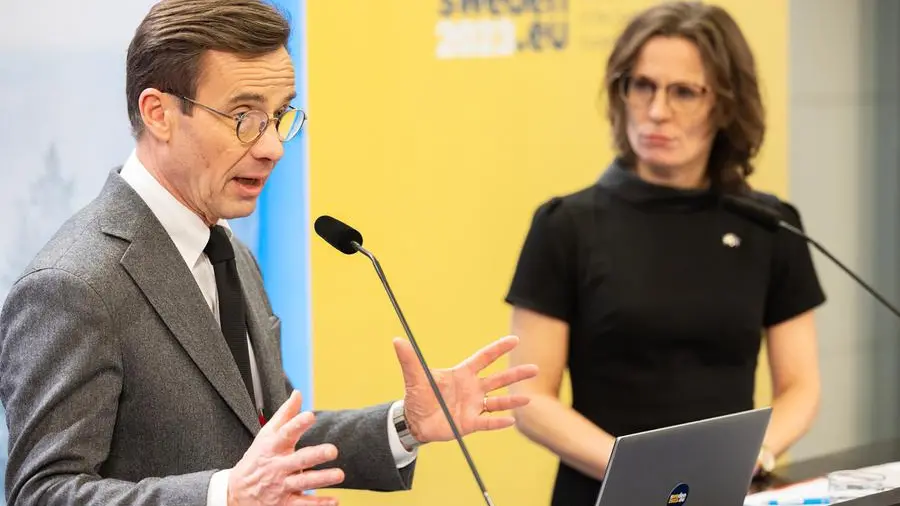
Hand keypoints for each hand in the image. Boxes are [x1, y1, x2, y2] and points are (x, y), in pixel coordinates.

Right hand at [228, 391, 344, 505]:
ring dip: (322, 479)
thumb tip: (298, 394)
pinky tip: (334, 501)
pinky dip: (318, 504)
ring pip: (303, 483)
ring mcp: (281, 486)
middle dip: (316, 455)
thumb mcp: (266, 435)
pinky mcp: (284, 503)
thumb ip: (285, 415)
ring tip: (339, 474)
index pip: (285, 433)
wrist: (236, 491)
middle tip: (333, 450)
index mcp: (274, 447)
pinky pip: (303, 505)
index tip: (310, 416)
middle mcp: (278, 466)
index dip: (297, 424)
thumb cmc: (257, 458)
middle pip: (298, 460)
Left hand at [394, 334, 538, 443]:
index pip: (484, 358)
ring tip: (528, 399)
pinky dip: (499, 422)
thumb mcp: (414, 377)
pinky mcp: (470, 423)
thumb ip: (409, 359)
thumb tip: (397, 340)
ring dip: (512, 400)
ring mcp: (473, 406)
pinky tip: (512, 420)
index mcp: (462, 374)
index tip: (515, 340)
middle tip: (535, 369)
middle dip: (516, 374)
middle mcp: (472, 389)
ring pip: (497, 401)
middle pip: (498, 380)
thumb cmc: (417, 396)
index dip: (498, 349)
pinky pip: (488, 423)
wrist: (415, 421)